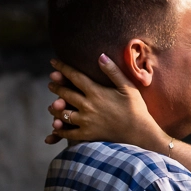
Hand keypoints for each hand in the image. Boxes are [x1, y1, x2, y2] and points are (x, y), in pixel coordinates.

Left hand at [44, 55, 163, 149]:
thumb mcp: (127, 87)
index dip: (62, 68)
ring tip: (52, 106)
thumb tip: (100, 55)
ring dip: (55, 108)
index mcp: (96, 92)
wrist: (140, 134)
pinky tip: (57, 128)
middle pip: (65, 94)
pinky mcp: (87, 135)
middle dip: (56, 87)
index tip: (53, 62)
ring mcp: (86, 121)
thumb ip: (113, 71)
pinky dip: (61, 130)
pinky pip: (69, 133)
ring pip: (63, 113)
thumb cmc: (136, 109)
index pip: (74, 77)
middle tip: (51, 83)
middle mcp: (87, 106)